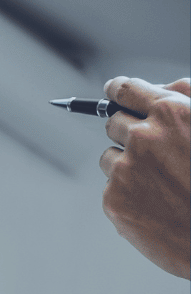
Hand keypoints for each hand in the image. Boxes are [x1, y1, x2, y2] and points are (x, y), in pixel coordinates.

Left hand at [101, 76, 190, 279]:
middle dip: (127, 132)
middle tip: (151, 152)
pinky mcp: (115, 200)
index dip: (117, 91)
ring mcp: (126, 169)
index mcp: (171, 113)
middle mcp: (143, 137)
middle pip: (112, 123)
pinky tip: (156, 206)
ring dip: (128, 166)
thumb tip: (154, 88)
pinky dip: (128, 195)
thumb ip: (184, 99)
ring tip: (162, 185)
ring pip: (110, 157)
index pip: (125, 90)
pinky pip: (112, 188)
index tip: (112, 92)